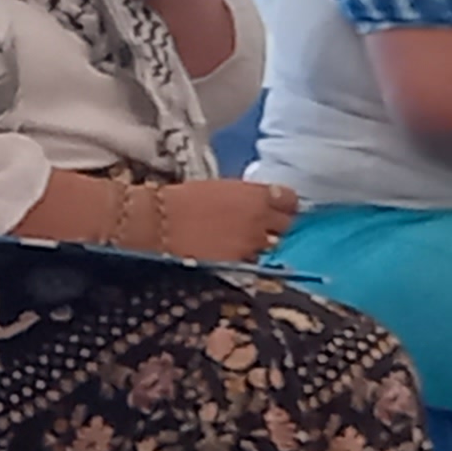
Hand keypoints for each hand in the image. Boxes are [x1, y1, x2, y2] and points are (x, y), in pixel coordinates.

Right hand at [155, 177, 299, 261]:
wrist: (161, 223)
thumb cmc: (185, 199)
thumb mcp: (223, 188)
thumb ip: (250, 195)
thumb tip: (265, 202)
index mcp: (258, 195)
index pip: (290, 200)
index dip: (283, 203)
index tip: (276, 205)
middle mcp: (261, 220)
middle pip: (286, 225)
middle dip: (275, 224)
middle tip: (259, 223)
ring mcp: (252, 243)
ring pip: (271, 245)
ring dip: (261, 241)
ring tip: (241, 238)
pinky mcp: (240, 262)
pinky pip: (253, 259)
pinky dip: (246, 255)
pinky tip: (230, 250)